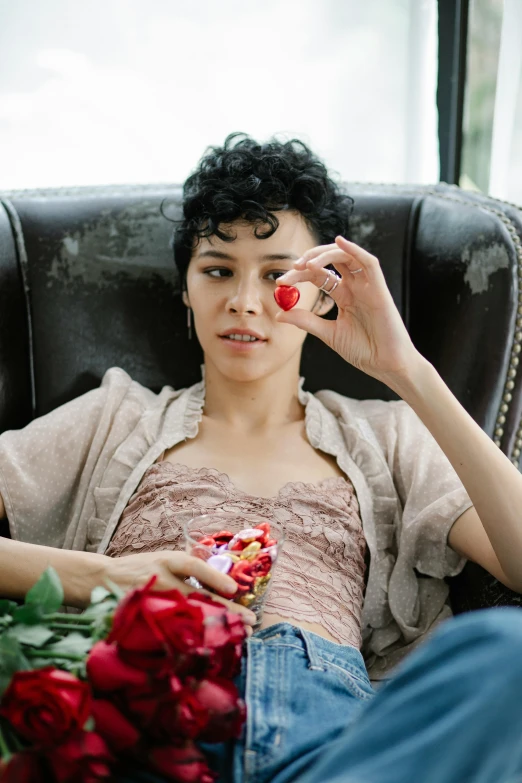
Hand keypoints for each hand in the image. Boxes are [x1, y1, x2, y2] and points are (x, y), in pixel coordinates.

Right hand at [103, 550, 256, 630]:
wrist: (102, 577)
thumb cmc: (141, 569)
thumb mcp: (164, 560)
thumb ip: (188, 569)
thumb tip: (224, 585)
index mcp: (166, 561)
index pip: (192, 566)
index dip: (213, 577)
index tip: (234, 590)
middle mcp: (159, 579)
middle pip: (195, 597)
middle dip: (224, 611)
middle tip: (250, 621)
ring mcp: (150, 601)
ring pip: (186, 617)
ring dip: (214, 627)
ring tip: (239, 636)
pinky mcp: (144, 619)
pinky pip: (170, 631)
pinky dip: (192, 638)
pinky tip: (209, 646)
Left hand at [275, 236, 420, 384]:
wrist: (386, 365)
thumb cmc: (364, 351)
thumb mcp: (329, 334)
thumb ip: (306, 321)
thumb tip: (279, 313)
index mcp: (344, 296)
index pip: (318, 276)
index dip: (299, 275)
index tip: (280, 282)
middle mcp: (355, 286)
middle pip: (330, 261)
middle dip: (309, 260)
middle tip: (292, 268)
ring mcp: (368, 286)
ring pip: (346, 256)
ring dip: (325, 254)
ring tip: (306, 264)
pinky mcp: (380, 289)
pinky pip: (369, 263)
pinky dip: (354, 250)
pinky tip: (339, 242)